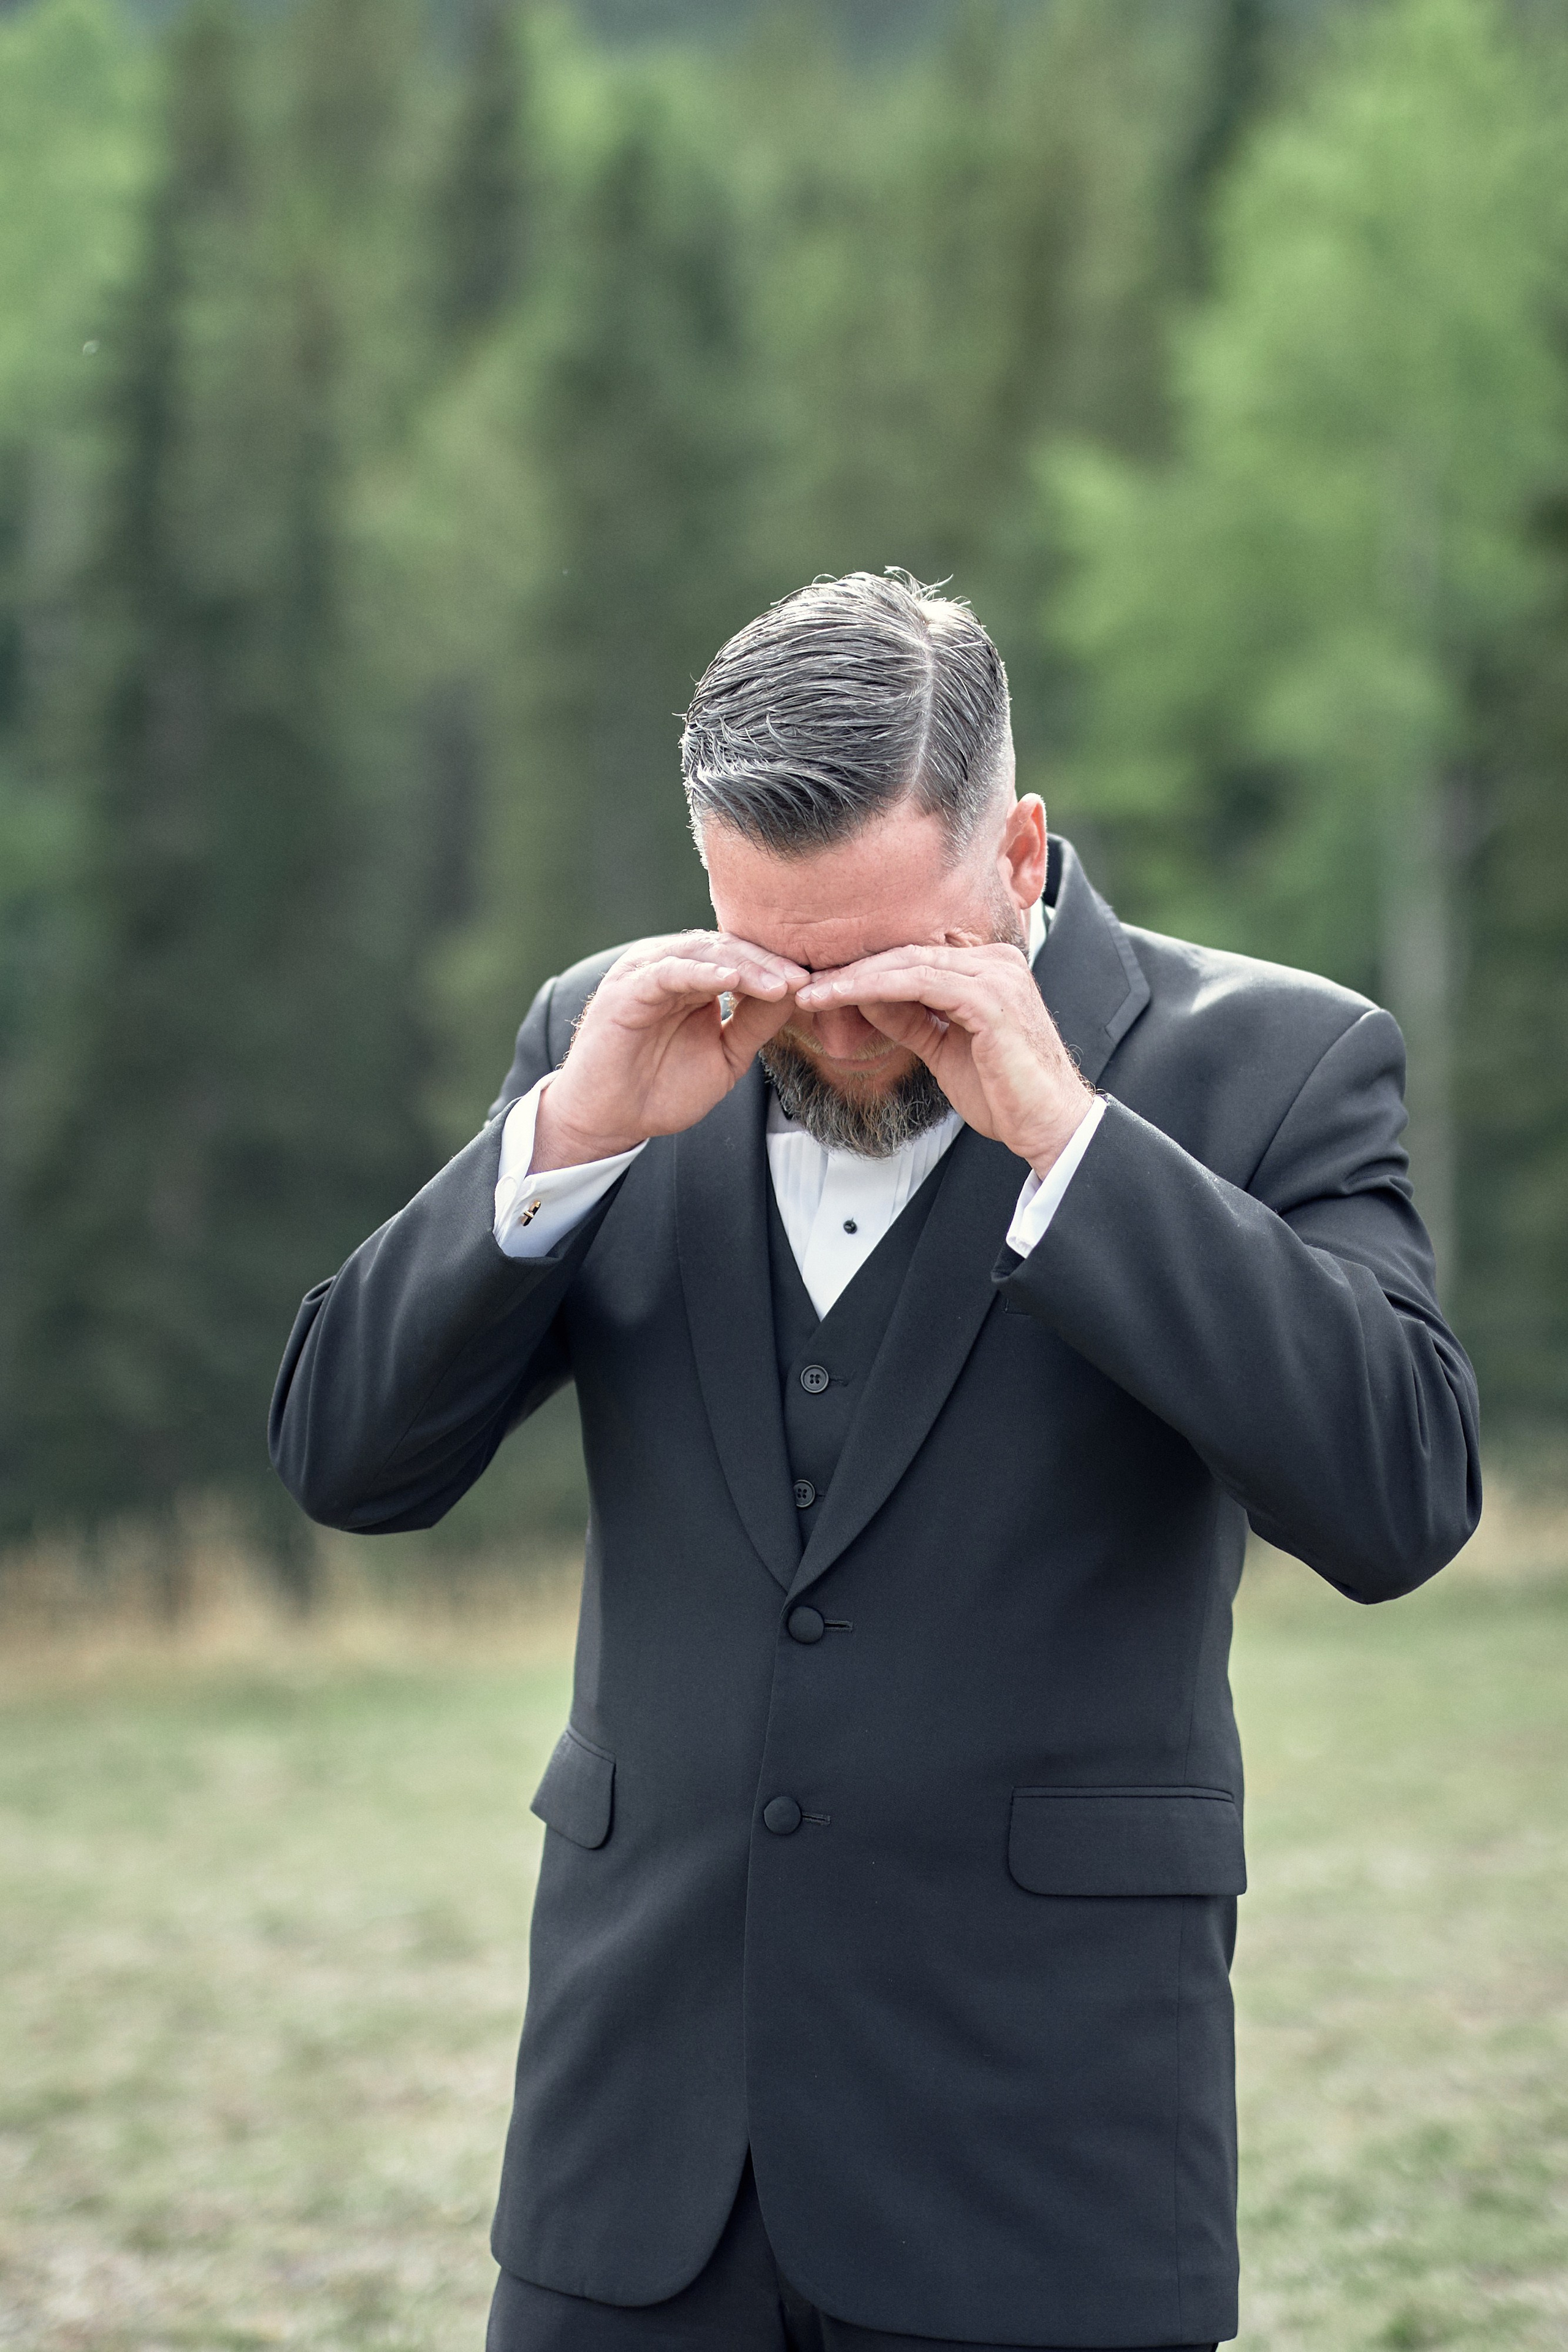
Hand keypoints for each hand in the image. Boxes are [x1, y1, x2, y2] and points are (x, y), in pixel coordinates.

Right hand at [532, 931, 808, 1170]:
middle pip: (728, 948)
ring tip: (782, 983)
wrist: (611, 1121)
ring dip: (746, 966)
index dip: (779, 968)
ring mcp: (645, 973)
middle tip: (805, 979)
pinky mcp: (626, 988)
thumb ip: (756, 1024)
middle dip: (770, 963)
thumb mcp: (726, 1055)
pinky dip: (703, 973)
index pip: (742, 958)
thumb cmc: (662, 1089)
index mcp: (692, 977)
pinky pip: (669, 971)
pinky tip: (733, 981)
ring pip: (704, 953)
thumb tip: (796, 993)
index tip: (816, 983)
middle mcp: (668, 965)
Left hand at [795, 940, 1094, 1175]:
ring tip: (813, 992)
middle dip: (852, 969)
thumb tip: (867, 1002)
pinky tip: (843, 998)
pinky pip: (919, 983)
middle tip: (805, 983)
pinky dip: (875, 989)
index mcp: (990, 970)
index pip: (915, 959)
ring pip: (909, 964)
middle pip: (908, 954)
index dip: (866, 970)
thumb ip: (911, 1021)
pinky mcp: (990, 998)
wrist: (1049, 1126)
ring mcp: (996, 975)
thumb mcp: (944, 1050)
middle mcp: (996, 962)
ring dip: (854, 978)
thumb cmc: (1005, 1095)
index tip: (822, 985)